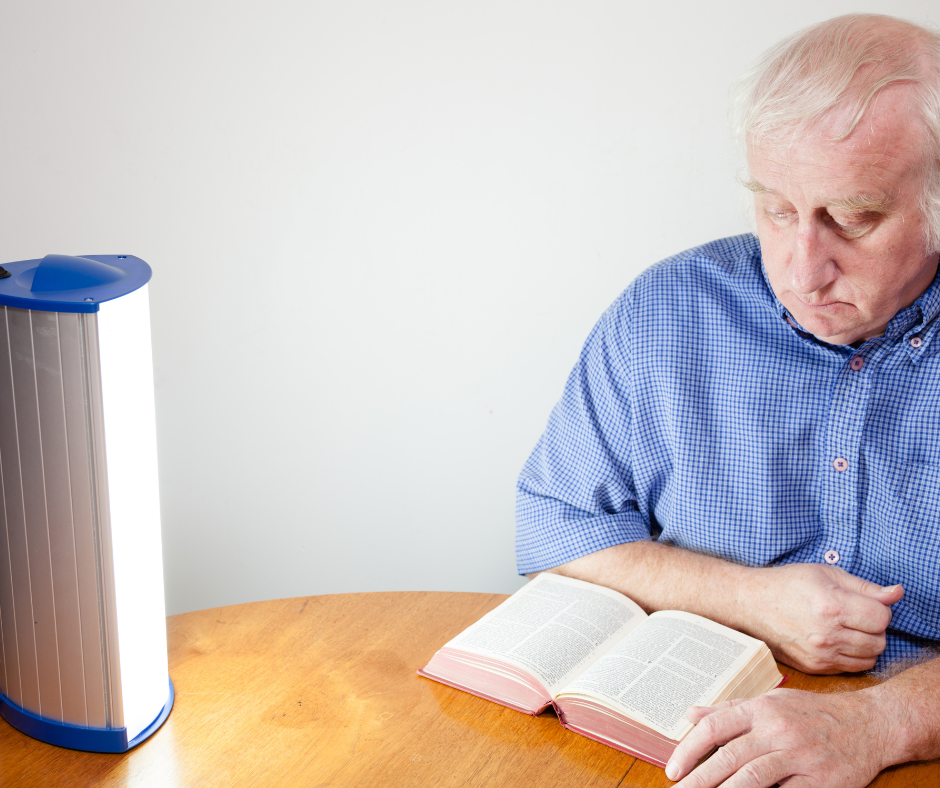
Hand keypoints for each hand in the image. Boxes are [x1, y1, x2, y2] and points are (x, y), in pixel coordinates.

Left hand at [666, 688, 886, 786]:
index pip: (714, 727)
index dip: (689, 750)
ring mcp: (799, 755)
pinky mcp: (821, 780)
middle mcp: (777, 729)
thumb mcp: (770, 701)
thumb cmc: (812, 713)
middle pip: (728, 757)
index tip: (672, 771)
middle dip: (699, 780)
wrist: (869, 723)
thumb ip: (729, 710)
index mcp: (760, 709)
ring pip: (753, 778)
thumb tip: (690, 714)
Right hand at [742, 563, 902, 673]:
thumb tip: (896, 593)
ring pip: (869, 658)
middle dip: (873, 627)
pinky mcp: (813, 667)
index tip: (863, 602)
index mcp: (832, 606)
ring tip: (846, 628)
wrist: (751, 604)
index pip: (882, 617)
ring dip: (865, 644)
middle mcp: (827, 635)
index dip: (878, 608)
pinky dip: (851, 655)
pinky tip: (835, 640)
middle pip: (879, 641)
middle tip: (854, 615)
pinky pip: (851, 668)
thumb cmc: (787, 584)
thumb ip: (865, 587)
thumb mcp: (826, 574)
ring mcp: (820, 655)